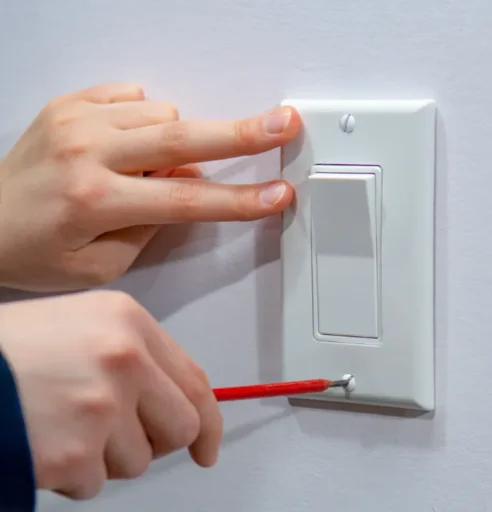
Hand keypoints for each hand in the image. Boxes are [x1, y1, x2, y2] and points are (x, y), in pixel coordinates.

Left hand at [0, 82, 300, 290]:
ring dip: (174, 141)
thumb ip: (155, 223)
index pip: (189, 200)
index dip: (241, 200)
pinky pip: (134, 96)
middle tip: (281, 125)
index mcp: (95, 200)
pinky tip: (127, 145)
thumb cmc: (34, 251)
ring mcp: (76, 119)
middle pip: (185, 138)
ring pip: (164, 114)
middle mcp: (86, 151)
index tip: (277, 195)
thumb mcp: (102, 264)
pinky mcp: (69, 102)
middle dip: (242, 134)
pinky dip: (144, 120)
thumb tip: (189, 179)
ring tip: (147, 168)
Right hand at [0, 290, 221, 498]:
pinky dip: (71, 477)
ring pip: (137, 461)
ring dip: (104, 458)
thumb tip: (170, 402)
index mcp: (127, 321)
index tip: (207, 447)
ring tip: (59, 428)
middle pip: (181, 427)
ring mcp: (101, 408)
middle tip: (116, 439)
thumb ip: (131, 355)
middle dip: (154, 442)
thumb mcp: (77, 325)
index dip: (209, 421)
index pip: (196, 381)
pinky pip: (94, 484)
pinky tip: (40, 444)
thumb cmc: (6, 350)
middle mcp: (124, 360)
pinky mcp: (73, 454)